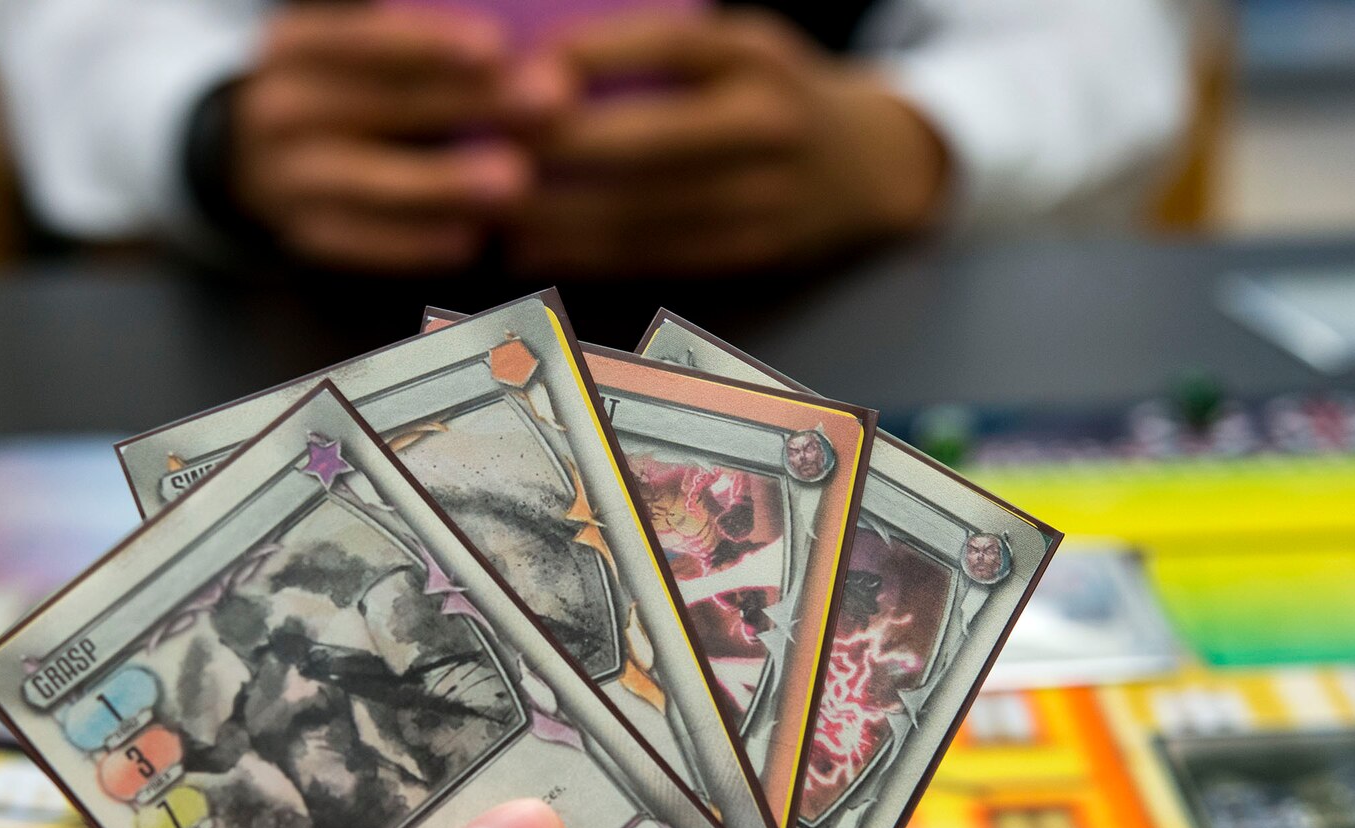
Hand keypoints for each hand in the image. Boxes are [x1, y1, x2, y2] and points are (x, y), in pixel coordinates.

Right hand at [226, 8, 569, 271]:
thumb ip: (418, 53)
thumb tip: (507, 52)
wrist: (257, 158)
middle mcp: (278, 112)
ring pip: (369, 182)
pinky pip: (361, 244)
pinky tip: (472, 240)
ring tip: (517, 181)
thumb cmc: (341, 92)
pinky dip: (416, 243)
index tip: (497, 47)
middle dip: (468, 104)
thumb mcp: (357, 56)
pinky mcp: (303, 236)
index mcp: (292, 49)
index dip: (430, 43)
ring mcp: (284, 180)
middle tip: (545, 104)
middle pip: (381, 107)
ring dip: (445, 181)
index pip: (363, 40)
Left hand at [508, 11, 948, 275]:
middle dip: (558, 148)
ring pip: (644, 210)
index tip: (516, 76)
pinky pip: (656, 255)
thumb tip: (532, 64)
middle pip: (650, 139)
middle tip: (484, 150)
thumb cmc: (768, 92)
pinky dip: (586, 254)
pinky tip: (530, 248)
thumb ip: (654, 50)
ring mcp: (766, 195)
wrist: (870, 165)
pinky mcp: (754, 251)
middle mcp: (767, 123)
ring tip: (489, 209)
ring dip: (557, 214)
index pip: (668, 45)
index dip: (590, 60)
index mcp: (755, 54)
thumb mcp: (733, 45)